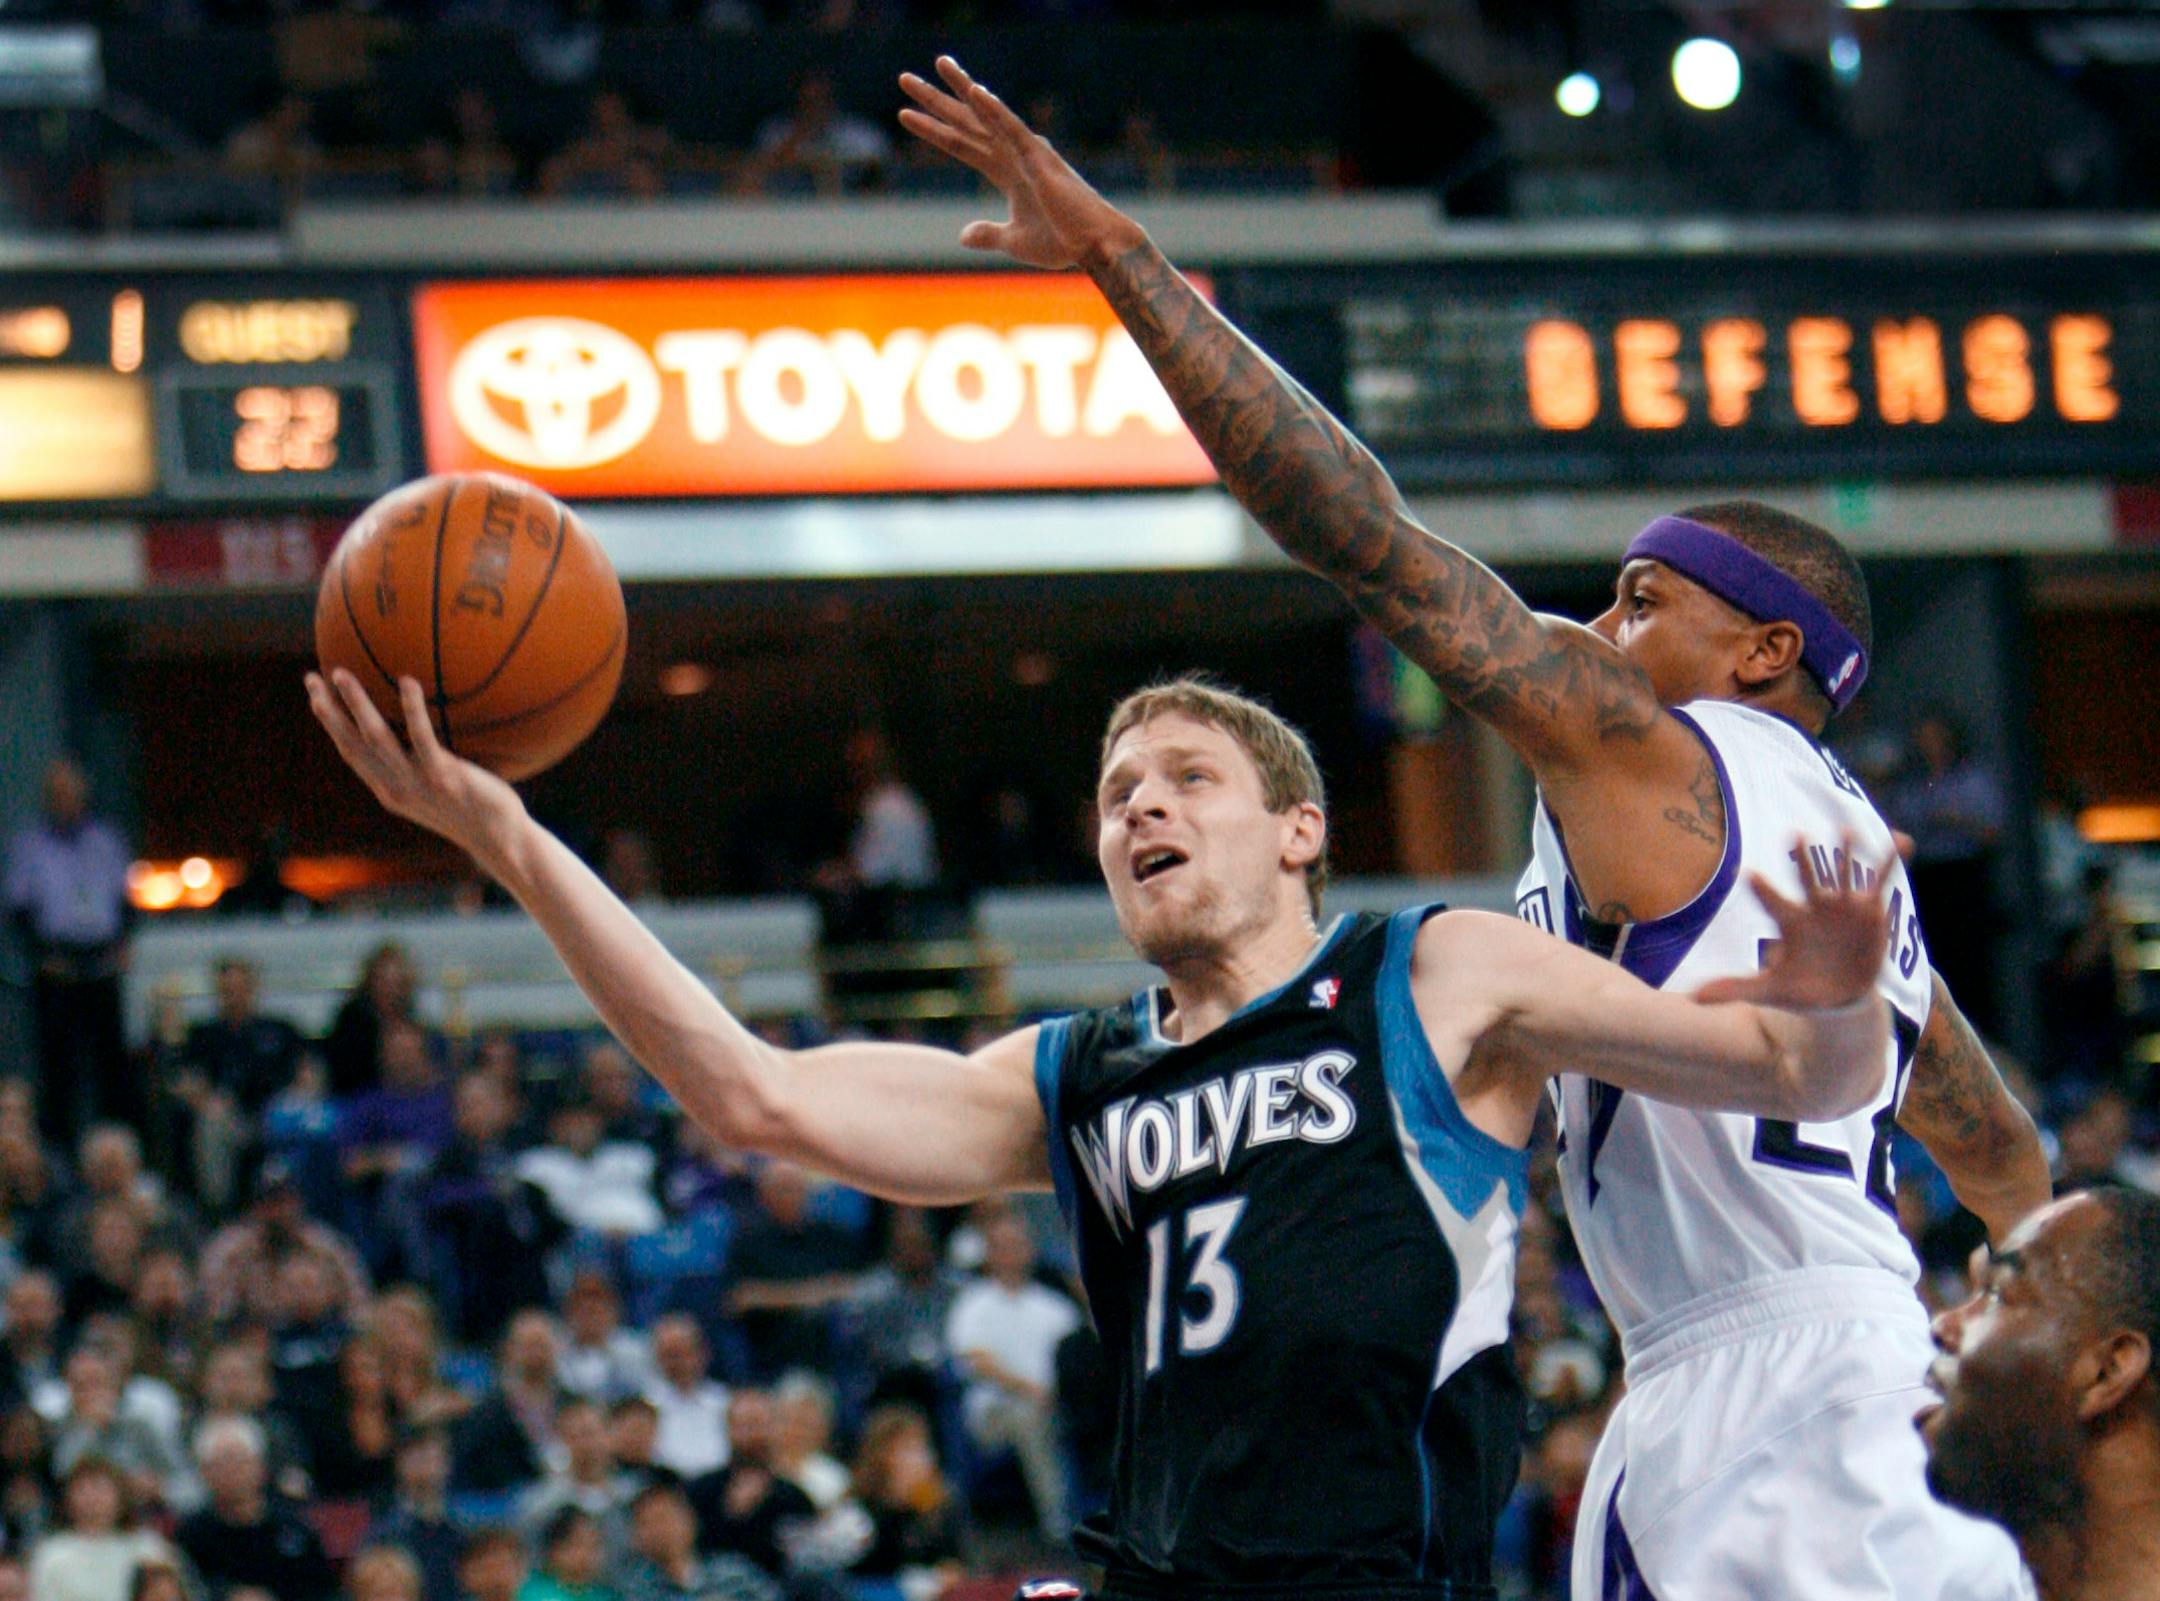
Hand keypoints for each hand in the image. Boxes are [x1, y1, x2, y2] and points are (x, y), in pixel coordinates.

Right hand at [305, 670, 527, 873]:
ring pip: (376, 737)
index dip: (329, 724)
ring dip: (356, 704)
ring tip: (341, 673)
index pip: (350, 751)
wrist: (501, 840)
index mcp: (389, 790)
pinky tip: (407, 681)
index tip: (314, 695)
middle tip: (311, 677)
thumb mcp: (433, 789)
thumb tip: (415, 736)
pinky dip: (413, 708)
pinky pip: (423, 737)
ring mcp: (418, 783)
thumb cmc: (473, 809)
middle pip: (351, 743)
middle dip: (328, 711)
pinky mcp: (444, 776)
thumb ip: (416, 766)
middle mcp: (395, 788)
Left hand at [898, 55, 1143, 269]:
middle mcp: (1012, 154)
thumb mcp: (1015, 240)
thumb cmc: (1063, 241)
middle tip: (904, 79)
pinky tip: (976, 91)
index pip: (960, 144)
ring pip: (985, 117)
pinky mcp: (1039, 158)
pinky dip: (994, 110)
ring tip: (937, 65)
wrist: (1096, 244)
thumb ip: (989, 234)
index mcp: (1006, 170)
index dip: (932, 129)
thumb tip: (962, 236)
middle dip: (935, 100)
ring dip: (960, 90)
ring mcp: (1025, 152)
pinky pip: (1012, 129)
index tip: (905, 115)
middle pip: (966, 122)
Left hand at [1694, 834, 1890, 1010]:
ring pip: (1843, 874)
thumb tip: (1692, 997)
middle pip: (1806, 879)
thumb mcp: (1768, 990)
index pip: (1771, 901)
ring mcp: (1843, 906)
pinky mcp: (1870, 910)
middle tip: (1794, 833)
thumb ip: (1734, 988)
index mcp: (1788, 921)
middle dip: (1803, 859)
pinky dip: (1890, 861)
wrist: (1838, 995)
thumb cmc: (1799, 988)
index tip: (1750, 875)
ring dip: (1845, 854)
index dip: (1762, 889)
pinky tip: (1901, 840)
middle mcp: (1814, 907)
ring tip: (1845, 830)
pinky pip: (1881, 881)